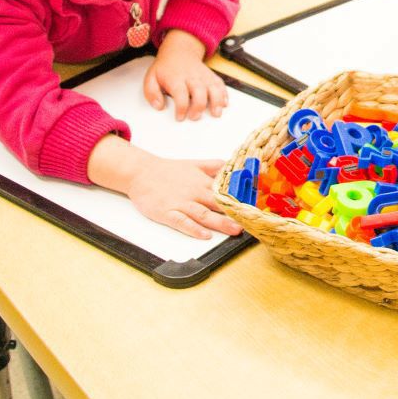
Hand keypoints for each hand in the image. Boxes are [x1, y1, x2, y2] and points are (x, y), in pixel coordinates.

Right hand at [126, 153, 242, 238]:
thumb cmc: (169, 170)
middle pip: (218, 204)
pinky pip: (182, 222)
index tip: (256, 206)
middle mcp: (194, 192)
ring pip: (203, 214)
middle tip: (251, 222)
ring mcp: (181, 203)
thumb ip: (215, 166)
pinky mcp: (167, 212)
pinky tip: (204, 235)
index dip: (241, 199)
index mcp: (203, 182)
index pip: (226, 191)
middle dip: (235, 214)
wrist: (141, 172)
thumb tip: (234, 167)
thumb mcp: (195, 164)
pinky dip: (193, 229)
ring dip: (220, 223)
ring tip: (235, 230)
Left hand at [143, 30, 225, 120]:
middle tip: (194, 117)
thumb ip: (151, 93)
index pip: (180, 94)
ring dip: (216, 102)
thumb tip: (158, 106)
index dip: (181, 108)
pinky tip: (224, 104)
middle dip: (198, 107)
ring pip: (213, 88)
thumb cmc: (166, 68)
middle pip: (199, 92)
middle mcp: (192, 77)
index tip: (180, 117)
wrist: (180, 51)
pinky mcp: (211, 76)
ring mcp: (203, 76)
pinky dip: (224, 94)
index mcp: (176, 79)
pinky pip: (220, 85)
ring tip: (216, 113)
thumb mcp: (151, 78)